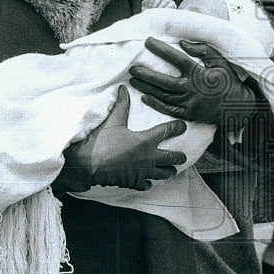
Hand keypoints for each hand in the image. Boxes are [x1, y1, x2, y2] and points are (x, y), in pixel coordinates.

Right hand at [60, 85, 186, 190]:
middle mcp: (149, 158)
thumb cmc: (102, 141)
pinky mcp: (134, 182)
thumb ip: (121, 105)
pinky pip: (147, 184)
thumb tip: (123, 88)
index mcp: (146, 141)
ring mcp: (143, 172)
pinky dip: (149, 182)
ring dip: (168, 170)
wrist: (89, 165)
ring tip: (170, 169)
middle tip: (182, 156)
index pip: (167, 132)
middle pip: (173, 158)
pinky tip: (148, 181)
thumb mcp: (112, 121)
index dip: (177, 127)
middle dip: (179, 156)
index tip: (183, 126)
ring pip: (164, 174)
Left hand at [130, 37, 255, 128]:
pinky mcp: (189, 114)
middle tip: (132, 68)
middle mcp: (192, 89)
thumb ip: (203, 50)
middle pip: (165, 82)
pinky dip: (156, 104)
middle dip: (146, 74)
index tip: (148, 41)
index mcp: (199, 74)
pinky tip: (144, 97)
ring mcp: (190, 103)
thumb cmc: (228, 82)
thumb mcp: (220, 62)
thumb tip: (183, 43)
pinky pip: (169, 109)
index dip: (161, 49)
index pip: (177, 59)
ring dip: (147, 88)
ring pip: (164, 95)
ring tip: (133, 80)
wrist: (239, 108)